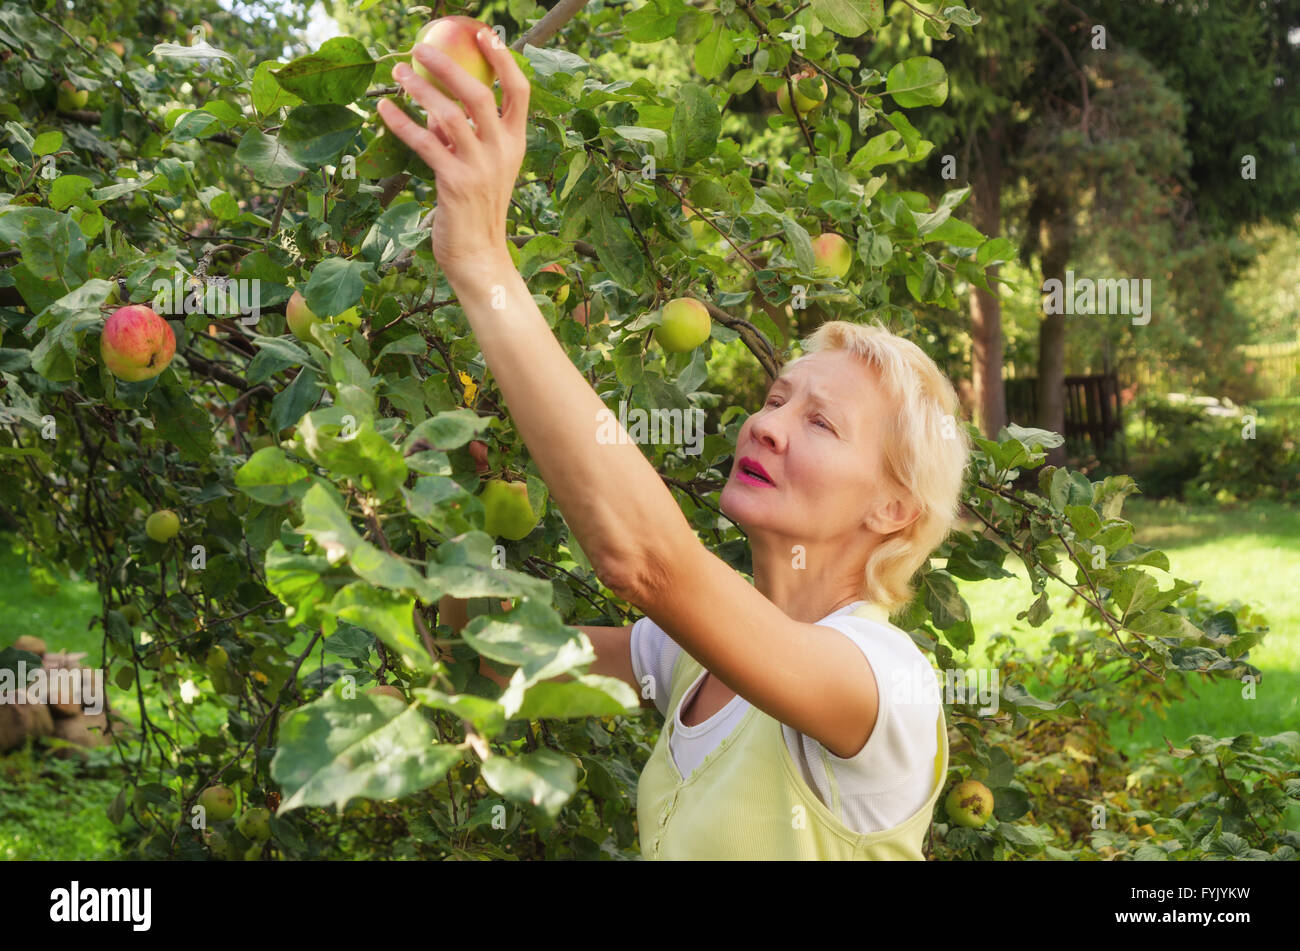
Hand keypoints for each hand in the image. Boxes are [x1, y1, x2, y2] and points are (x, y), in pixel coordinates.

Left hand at [378, 29, 529, 285]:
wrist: (479, 255)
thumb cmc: (476, 210)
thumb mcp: (479, 167)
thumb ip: (465, 136)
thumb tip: (436, 105)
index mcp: (515, 143)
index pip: (519, 92)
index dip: (504, 60)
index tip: (484, 33)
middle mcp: (502, 152)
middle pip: (480, 94)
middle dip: (449, 65)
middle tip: (421, 47)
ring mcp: (480, 168)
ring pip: (448, 115)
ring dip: (419, 89)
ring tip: (396, 73)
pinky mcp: (455, 183)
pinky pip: (424, 143)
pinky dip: (401, 122)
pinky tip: (384, 108)